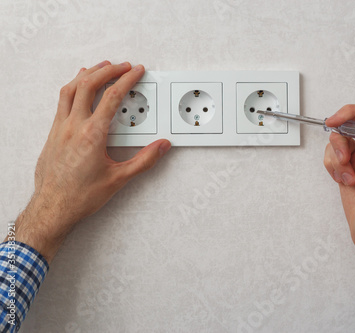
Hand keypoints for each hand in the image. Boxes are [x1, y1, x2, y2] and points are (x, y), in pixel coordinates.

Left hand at [7, 61, 170, 262]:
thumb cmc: (80, 196)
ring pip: (70, 89)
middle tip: (122, 65)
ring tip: (100, 67)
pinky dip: (73, 88)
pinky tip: (78, 89)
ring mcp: (60, 128)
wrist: (52, 208)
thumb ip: (144, 160)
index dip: (127, 79)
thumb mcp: (119, 179)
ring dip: (87, 74)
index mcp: (92, 134)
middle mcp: (73, 126)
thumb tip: (161, 147)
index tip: (136, 71)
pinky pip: (62, 102)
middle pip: (89, 84)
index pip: (112, 97)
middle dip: (108, 70)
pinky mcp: (53, 134)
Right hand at [323, 104, 354, 294]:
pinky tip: (343, 182)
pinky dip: (332, 168)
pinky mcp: (347, 168)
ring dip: (336, 159)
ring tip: (346, 178)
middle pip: (349, 126)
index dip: (352, 112)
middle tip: (343, 160)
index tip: (337, 121)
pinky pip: (332, 157)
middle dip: (340, 141)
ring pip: (338, 142)